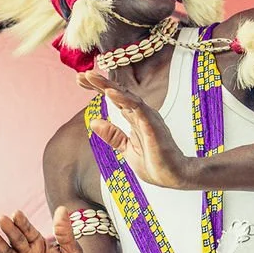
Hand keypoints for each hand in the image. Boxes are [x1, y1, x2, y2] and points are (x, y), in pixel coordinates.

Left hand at [80, 71, 197, 189]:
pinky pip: (137, 109)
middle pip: (118, 93)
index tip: (80, 79)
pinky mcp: (152, 125)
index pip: (114, 99)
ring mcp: (147, 118)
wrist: (173, 178)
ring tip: (91, 77)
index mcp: (135, 118)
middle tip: (82, 74)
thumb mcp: (127, 149)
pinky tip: (110, 92)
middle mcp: (141, 114)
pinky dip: (123, 99)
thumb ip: (113, 136)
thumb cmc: (155, 164)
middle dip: (100, 83)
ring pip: (126, 96)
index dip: (98, 88)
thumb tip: (94, 122)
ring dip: (108, 86)